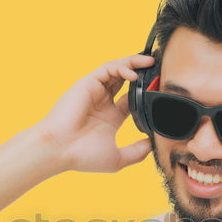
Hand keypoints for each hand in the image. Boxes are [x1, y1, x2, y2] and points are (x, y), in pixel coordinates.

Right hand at [34, 53, 155, 172]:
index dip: (146, 92)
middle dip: (143, 71)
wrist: (59, 150)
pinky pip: (108, 69)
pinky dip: (122, 68)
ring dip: (134, 64)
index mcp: (110, 117)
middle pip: (126, 80)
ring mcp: (95, 91)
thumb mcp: (118, 158)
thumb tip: (153, 145)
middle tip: (160, 66)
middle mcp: (103, 102)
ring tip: (151, 63)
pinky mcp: (87, 83)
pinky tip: (133, 75)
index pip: (131, 98)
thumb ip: (137, 152)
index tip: (162, 89)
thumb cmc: (82, 156)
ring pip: (118, 69)